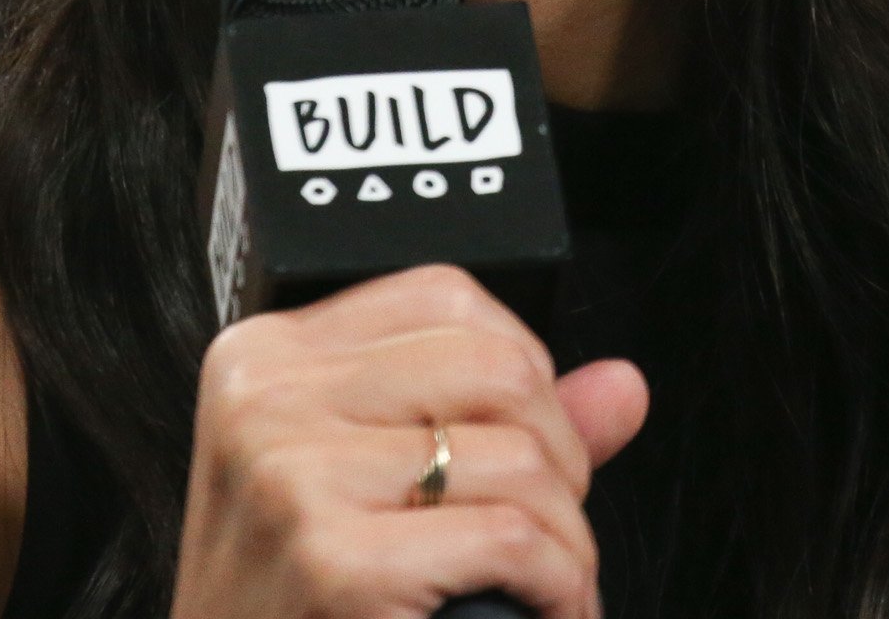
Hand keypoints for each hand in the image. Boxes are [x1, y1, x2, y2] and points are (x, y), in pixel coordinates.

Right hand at [171, 265, 649, 618]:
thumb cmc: (294, 605)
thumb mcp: (359, 487)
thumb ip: (491, 422)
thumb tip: (623, 384)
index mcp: (265, 357)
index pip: (445, 300)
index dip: (522, 371)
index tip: (524, 443)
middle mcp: (267, 399)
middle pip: (499, 369)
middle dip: (560, 458)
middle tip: (547, 529)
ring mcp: (291, 478)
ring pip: (519, 459)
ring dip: (567, 540)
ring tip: (547, 582)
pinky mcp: (333, 563)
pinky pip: (512, 540)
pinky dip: (558, 586)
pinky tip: (539, 610)